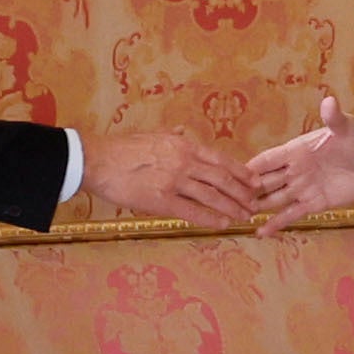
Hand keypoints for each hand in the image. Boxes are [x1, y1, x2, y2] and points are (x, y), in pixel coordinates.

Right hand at [80, 130, 259, 229]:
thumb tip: (181, 130)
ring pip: (212, 196)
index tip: (253, 180)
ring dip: (232, 207)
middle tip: (255, 202)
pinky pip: (192, 211)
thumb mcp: (152, 134)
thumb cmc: (121, 149)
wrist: (98, 161)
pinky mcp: (161, 200)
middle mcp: (183, 161)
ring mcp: (174, 181)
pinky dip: (210, 218)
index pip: (220, 159)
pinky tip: (222, 223)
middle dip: (242, 192)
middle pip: (222, 178)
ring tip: (244, 215)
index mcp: (182, 144)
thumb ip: (171, 135)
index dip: (240, 172)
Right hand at [247, 94, 353, 234]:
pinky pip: (291, 214)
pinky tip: (260, 232)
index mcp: (297, 150)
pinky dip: (276, 223)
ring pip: (274, 199)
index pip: (269, 159)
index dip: (253, 166)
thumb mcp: (348, 129)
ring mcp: (303, 188)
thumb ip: (335, 119)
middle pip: (265, 181)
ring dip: (258, 206)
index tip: (234, 175)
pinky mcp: (314, 203)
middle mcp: (295, 170)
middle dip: (248, 190)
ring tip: (238, 216)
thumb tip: (329, 101)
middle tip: (228, 201)